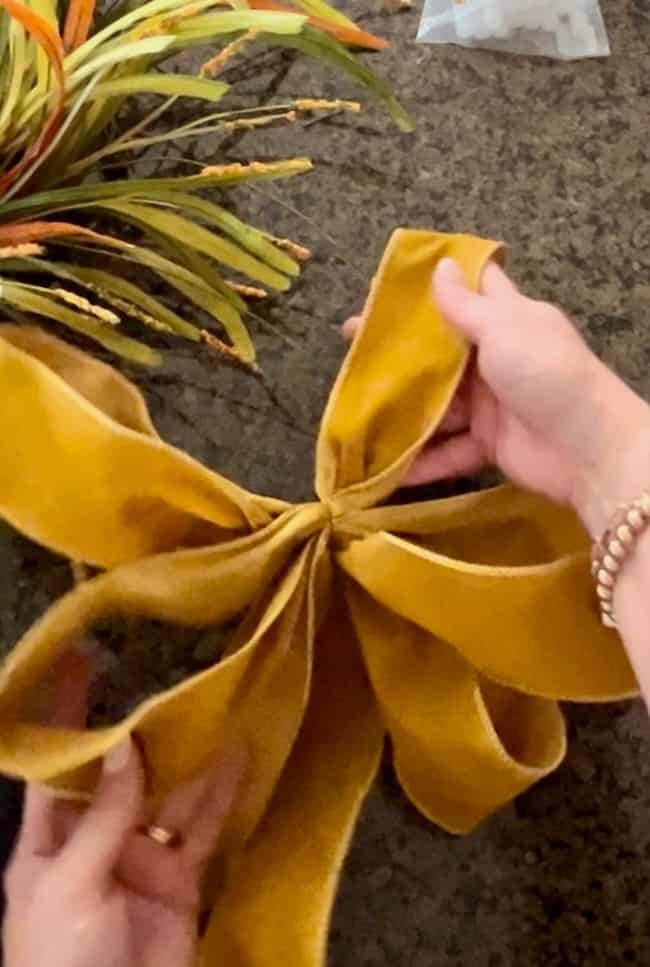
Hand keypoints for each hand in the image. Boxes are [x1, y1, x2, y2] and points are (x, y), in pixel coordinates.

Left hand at [3, 650, 245, 966]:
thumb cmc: (60, 961)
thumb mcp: (69, 884)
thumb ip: (102, 815)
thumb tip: (124, 745)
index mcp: (46, 844)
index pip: (54, 767)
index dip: (60, 716)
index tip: (73, 664)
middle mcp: (94, 842)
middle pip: (120, 774)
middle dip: (140, 730)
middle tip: (161, 678)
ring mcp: (140, 860)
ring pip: (167, 795)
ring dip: (189, 756)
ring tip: (214, 705)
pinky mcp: (180, 881)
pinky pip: (203, 829)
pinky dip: (223, 793)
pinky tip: (240, 756)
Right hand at [345, 258, 648, 535]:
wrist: (588, 450)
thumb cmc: (547, 374)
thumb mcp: (505, 329)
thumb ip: (466, 305)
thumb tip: (441, 264)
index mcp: (507, 320)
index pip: (470, 291)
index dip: (434, 286)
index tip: (389, 286)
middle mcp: (496, 358)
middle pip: (440, 353)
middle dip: (399, 355)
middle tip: (352, 350)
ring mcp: (491, 404)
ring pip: (437, 405)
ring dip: (402, 412)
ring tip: (356, 413)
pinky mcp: (488, 444)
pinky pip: (448, 450)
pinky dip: (422, 461)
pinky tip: (385, 468)